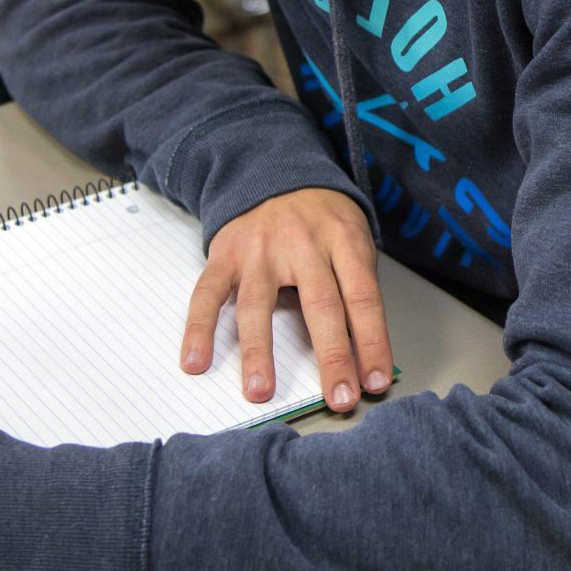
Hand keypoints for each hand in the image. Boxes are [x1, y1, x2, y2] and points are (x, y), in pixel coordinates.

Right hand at [185, 188, 391, 413]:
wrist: (275, 171)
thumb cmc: (321, 220)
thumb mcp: (352, 239)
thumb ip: (356, 287)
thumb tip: (363, 354)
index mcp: (342, 241)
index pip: (363, 298)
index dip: (372, 342)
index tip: (375, 382)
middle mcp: (302, 244)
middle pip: (321, 306)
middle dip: (332, 357)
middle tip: (339, 399)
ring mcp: (259, 250)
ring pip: (258, 305)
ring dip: (258, 352)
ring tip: (259, 392)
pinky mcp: (225, 255)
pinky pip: (208, 294)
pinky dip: (198, 328)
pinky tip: (195, 360)